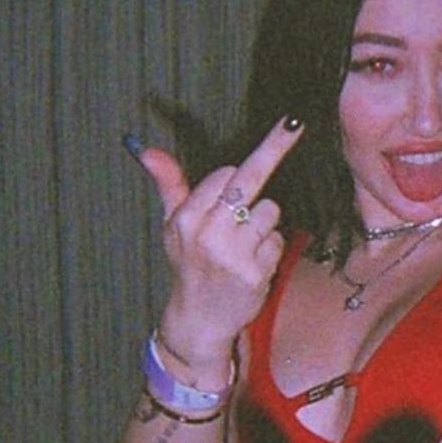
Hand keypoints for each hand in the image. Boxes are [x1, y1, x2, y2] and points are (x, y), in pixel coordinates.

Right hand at [133, 116, 302, 366]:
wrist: (200, 319)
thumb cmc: (190, 265)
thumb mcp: (172, 226)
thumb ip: (169, 185)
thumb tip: (147, 150)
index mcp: (185, 218)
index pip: (224, 175)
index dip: (235, 177)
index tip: (241, 174)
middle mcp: (207, 234)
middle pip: (249, 180)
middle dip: (275, 148)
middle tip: (294, 123)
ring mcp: (233, 254)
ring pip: (270, 211)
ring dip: (266, 222)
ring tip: (246, 243)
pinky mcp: (256, 273)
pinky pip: (279, 240)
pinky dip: (273, 248)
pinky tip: (255, 262)